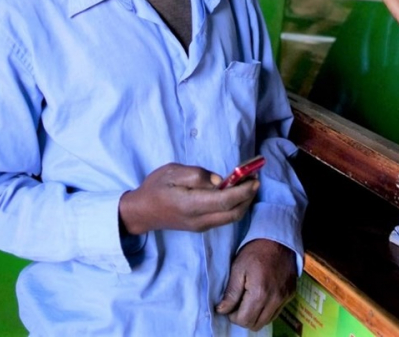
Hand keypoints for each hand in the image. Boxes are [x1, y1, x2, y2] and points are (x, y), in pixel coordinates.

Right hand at [117, 163, 258, 235]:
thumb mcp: (172, 172)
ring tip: (249, 183)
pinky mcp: (202, 227)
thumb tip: (220, 181)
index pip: (225, 201)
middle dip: (249, 196)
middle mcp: (199, 220)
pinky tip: (237, 193)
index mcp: (191, 205)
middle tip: (255, 178)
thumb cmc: (156, 187)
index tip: (254, 178)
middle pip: (233, 213)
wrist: (142, 212)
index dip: (243, 191)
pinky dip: (236, 206)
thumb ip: (197, 175)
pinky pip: (225, 218)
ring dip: (244, 202)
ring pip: (231, 218)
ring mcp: (201, 226)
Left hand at [217, 238, 296, 329]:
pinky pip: (276, 312)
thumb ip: (231, 292)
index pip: (244, 320)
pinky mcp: (290, 295)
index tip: (229, 306)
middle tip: (237, 305)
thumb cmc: (255, 251)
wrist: (278, 239)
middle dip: (243, 318)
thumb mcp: (238, 269)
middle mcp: (275, 299)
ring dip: (255, 316)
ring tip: (248, 301)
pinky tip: (260, 297)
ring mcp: (284, 298)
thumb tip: (222, 310)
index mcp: (260, 293)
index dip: (232, 316)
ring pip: (267, 321)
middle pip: (256, 324)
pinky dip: (266, 311)